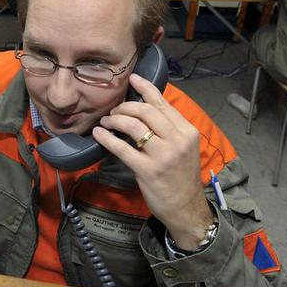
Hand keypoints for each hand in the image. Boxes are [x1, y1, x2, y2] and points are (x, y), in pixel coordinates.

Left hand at [92, 73, 212, 250]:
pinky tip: (99, 134)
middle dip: (125, 107)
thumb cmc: (180, 176)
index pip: (163, 104)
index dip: (145, 88)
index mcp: (187, 131)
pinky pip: (122, 148)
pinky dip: (107, 138)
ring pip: (133, 126)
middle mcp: (177, 140)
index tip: (132, 79)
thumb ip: (168, 129)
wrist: (185, 207)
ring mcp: (163, 155)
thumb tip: (143, 109)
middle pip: (146, 111)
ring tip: (106, 122)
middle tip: (113, 111)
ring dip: (115, 120)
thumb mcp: (183, 148)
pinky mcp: (148, 170)